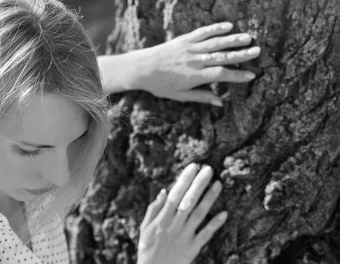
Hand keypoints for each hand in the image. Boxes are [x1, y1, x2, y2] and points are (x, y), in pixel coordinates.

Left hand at [121, 22, 260, 105]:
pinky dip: (215, 29)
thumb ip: (201, 97)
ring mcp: (190, 49)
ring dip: (232, 40)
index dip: (237, 75)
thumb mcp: (180, 96)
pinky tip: (228, 26)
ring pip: (215, 43)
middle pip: (222, 56)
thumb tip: (220, 102)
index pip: (221, 75)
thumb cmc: (160, 85)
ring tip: (248, 38)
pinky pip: (202, 33)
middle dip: (241, 54)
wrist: (142, 69)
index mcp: (195, 76)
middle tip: (257, 51)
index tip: (251, 75)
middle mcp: (195, 61)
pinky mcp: (184, 39)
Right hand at [128, 163, 226, 263]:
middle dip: (198, 183)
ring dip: (209, 198)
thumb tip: (163, 191)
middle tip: (209, 169)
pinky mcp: (192, 249)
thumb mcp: (144, 228)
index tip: (193, 167)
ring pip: (199, 214)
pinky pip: (205, 234)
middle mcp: (173, 225)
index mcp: (161, 219)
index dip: (184, 180)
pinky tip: (224, 213)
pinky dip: (215, 224)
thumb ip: (153, 209)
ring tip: (219, 184)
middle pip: (188, 200)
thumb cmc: (146, 251)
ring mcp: (183, 237)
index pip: (174, 194)